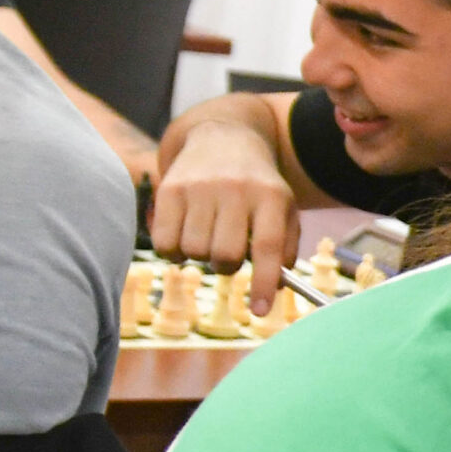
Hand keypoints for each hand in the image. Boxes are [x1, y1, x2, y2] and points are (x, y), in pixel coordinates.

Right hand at [149, 117, 298, 301]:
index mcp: (271, 196)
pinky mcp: (170, 188)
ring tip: (208, 238)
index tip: (261, 311)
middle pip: (225, 254)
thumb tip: (276, 287)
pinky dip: (173, 252)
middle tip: (228, 256)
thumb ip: (285, 248)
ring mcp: (200, 187)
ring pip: (194, 251)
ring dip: (200, 257)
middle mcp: (235, 189)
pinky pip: (165, 242)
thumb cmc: (259, 189)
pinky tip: (185, 237)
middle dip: (227, 267)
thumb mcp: (284, 210)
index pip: (267, 246)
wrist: (223, 140)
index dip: (264, 283)